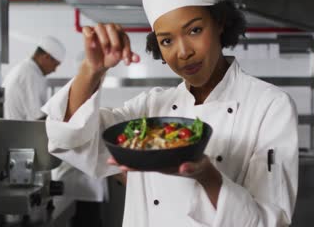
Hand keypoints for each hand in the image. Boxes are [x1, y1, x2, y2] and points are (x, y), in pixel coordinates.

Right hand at [82, 23, 139, 74]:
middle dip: (116, 43)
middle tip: (116, 55)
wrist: (99, 64)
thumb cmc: (111, 57)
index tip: (126, 61)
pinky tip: (93, 46)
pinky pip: (87, 29)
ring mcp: (97, 29)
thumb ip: (130, 56)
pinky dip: (90, 36)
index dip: (126, 49)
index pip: (124, 36)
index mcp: (119, 32)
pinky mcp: (87, 32)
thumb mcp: (121, 57)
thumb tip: (137, 59)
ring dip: (104, 40)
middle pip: (112, 28)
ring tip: (106, 52)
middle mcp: (109, 28)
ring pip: (100, 26)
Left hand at [108, 155, 222, 207]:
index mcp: (166, 166)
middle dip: (125, 161)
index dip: (133, 165)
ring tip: (116, 153)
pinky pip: (149, 153)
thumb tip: (183, 167)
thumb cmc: (200, 167)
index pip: (146, 166)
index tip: (122, 164)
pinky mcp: (164, 156)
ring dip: (129, 155)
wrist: (203, 169)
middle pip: (140, 163)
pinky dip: (139, 149)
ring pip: (142, 159)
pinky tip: (133, 145)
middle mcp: (160, 163)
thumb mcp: (198, 166)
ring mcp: (161, 160)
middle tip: (110, 159)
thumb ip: (191, 167)